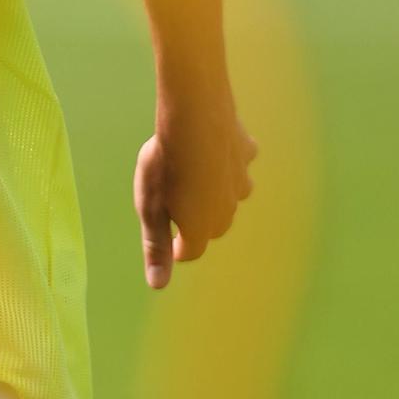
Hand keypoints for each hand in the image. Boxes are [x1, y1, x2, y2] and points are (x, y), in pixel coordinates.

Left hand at [133, 96, 256, 289]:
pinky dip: (228, 162)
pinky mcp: (247, 153)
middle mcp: (227, 209)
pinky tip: (214, 147)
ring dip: (216, 193)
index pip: (190, 251)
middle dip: (196, 223)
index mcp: (201, 227)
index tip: (166, 236)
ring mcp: (242, 180)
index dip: (175, 247)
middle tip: (176, 204)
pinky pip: (239, 163)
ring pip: (231, 196)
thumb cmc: (166, 163)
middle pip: (213, 227)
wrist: (195, 114)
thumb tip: (157, 285)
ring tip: (195, 177)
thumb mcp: (150, 207)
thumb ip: (155, 246)